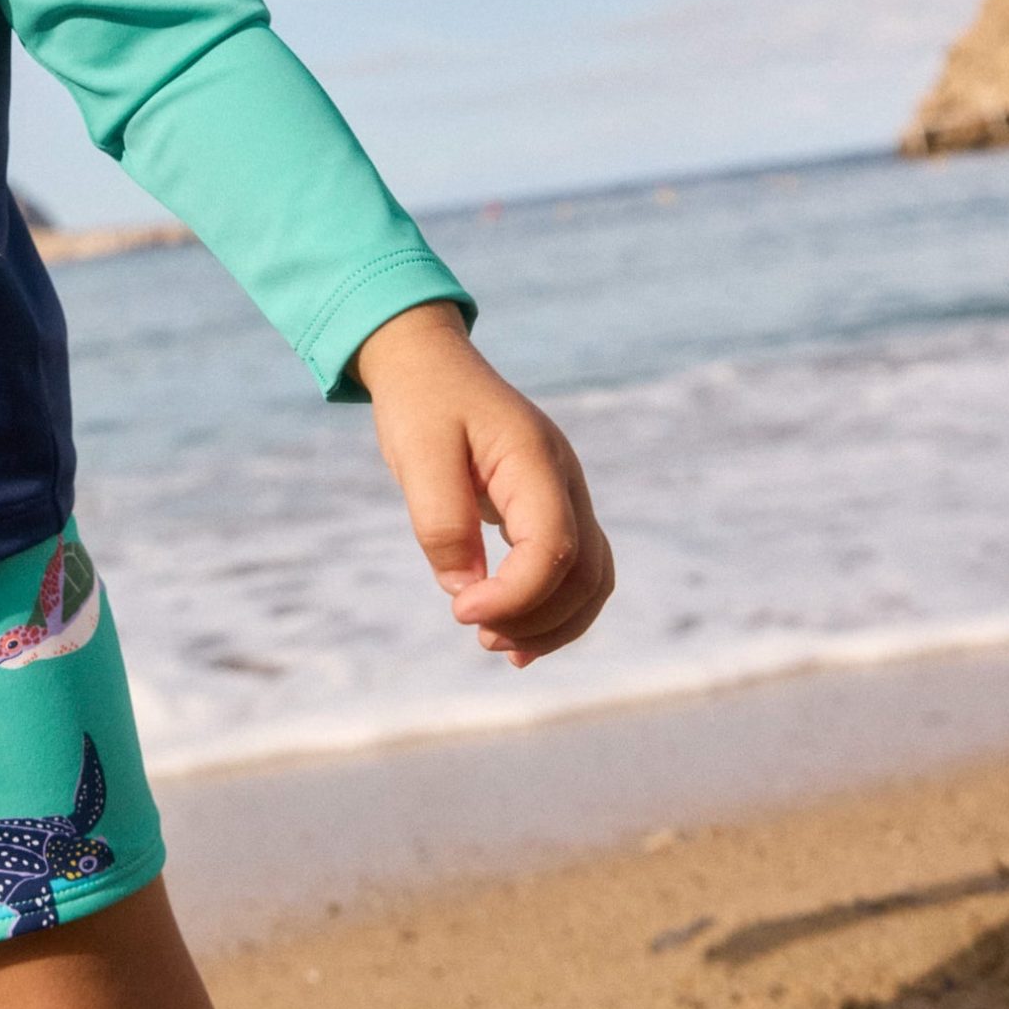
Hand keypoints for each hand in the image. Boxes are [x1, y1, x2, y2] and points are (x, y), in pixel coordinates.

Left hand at [353, 302, 610, 667]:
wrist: (430, 363)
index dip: (516, 595)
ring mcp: (565, 493)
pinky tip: (517, 636)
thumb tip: (464, 589)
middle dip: (537, 618)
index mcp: (534, 459)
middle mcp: (564, 479)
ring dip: (553, 623)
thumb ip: (440, 521)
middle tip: (476, 633)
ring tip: (497, 645)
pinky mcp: (551, 507)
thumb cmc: (421, 402)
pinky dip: (555, 608)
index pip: (554, 549)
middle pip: (585, 573)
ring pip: (592, 577)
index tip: (461, 611)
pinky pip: (575, 568)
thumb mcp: (415, 454)